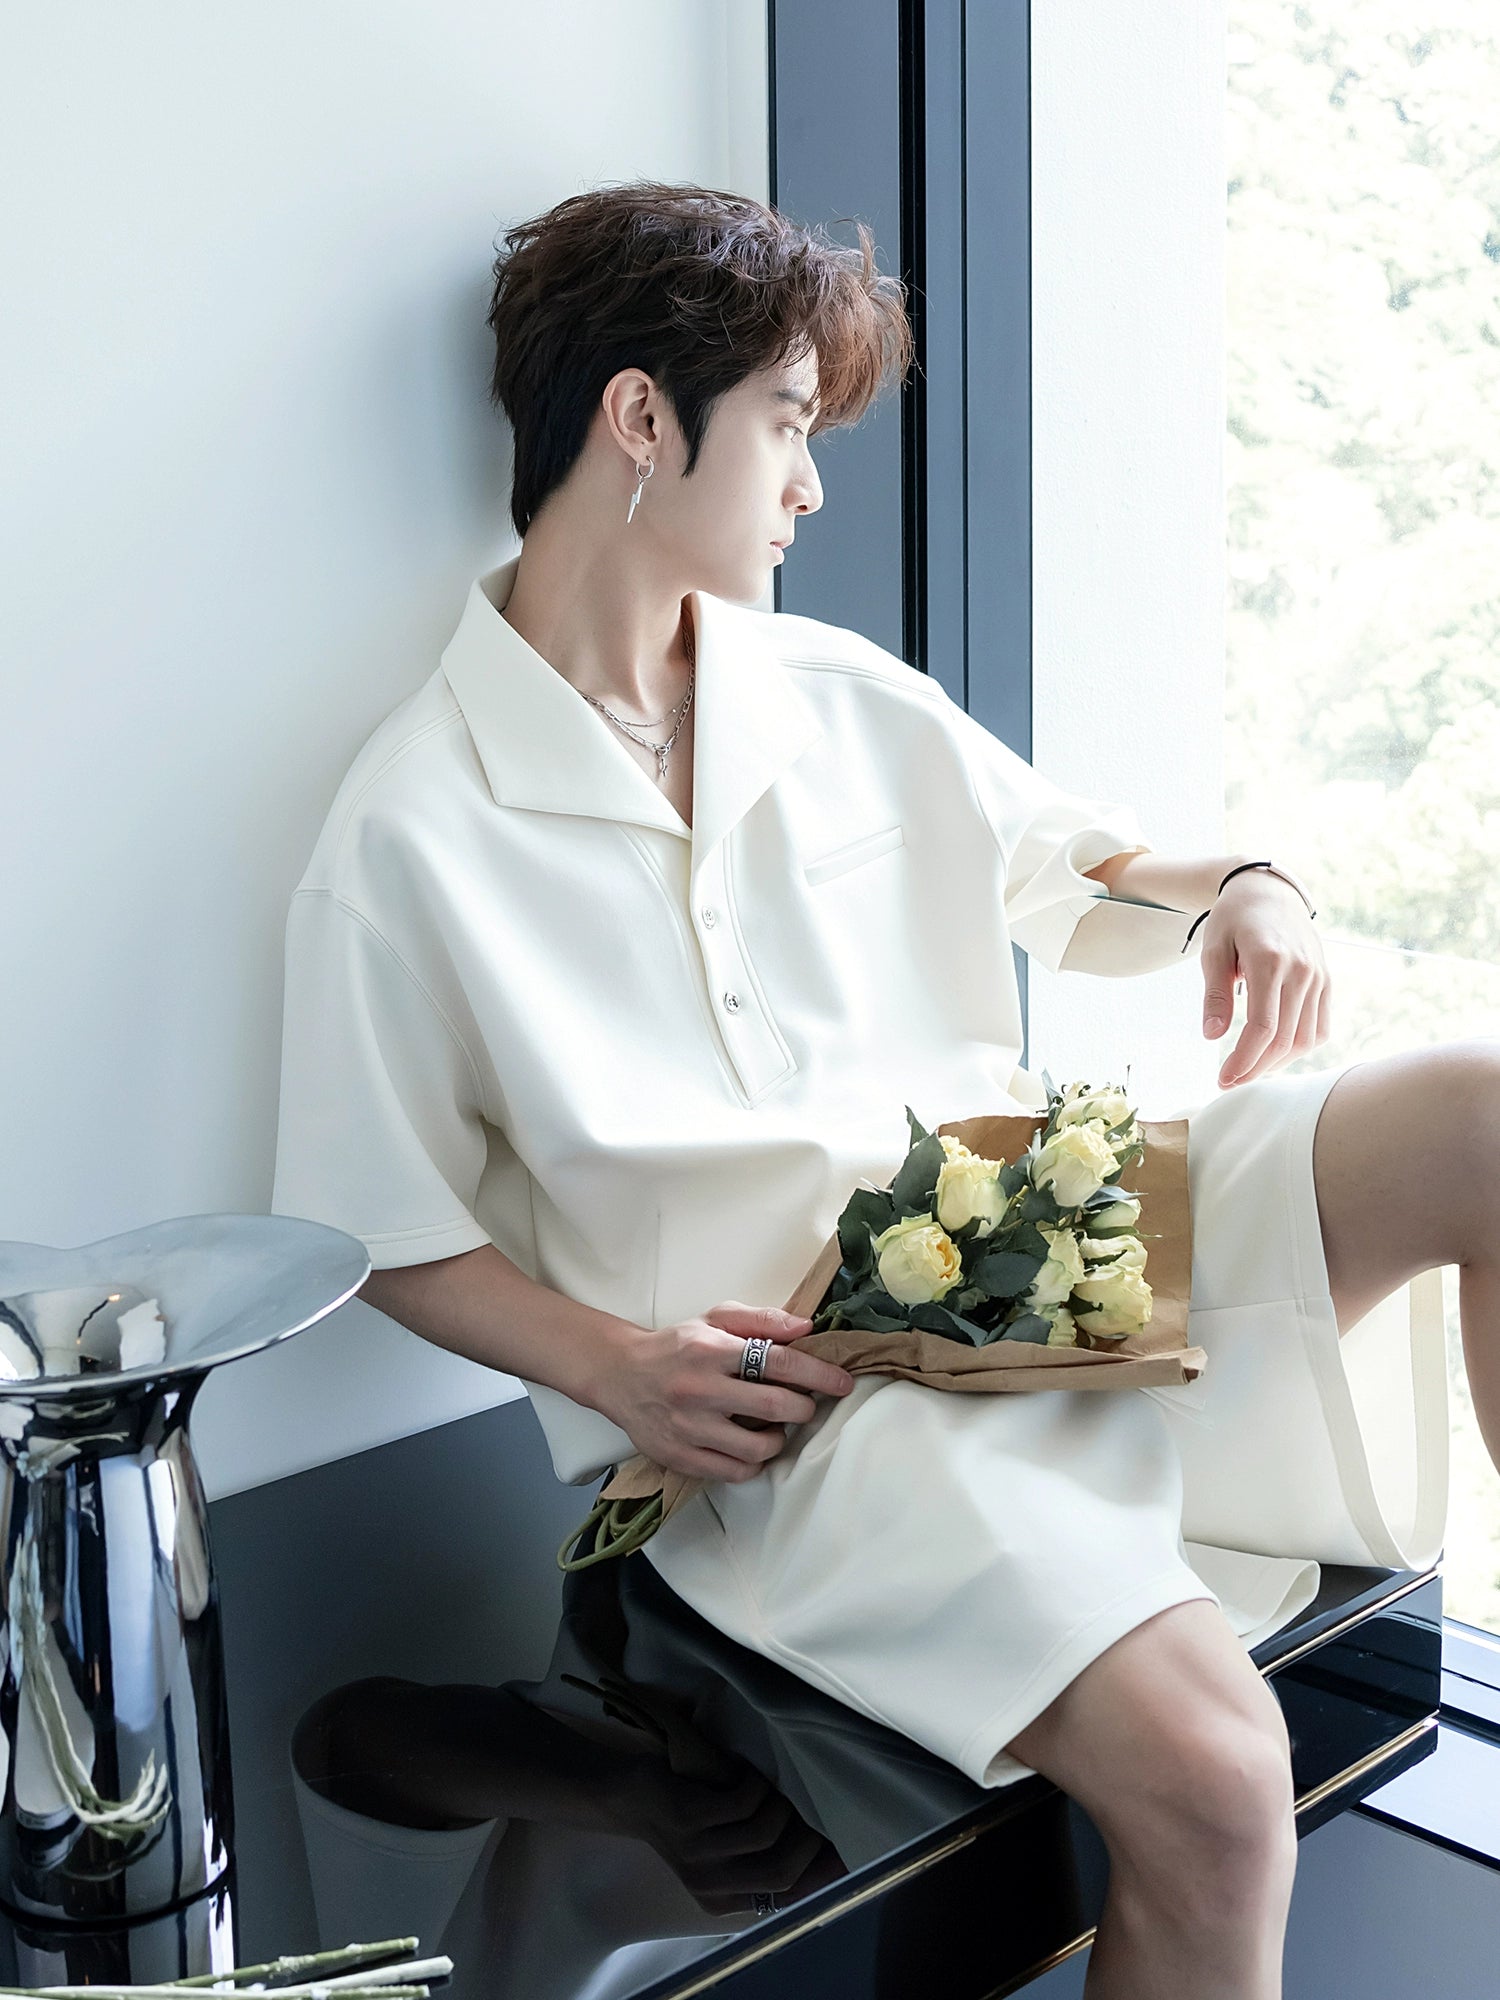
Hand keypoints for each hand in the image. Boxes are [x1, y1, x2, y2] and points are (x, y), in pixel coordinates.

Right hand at [591, 1301, 855, 1483]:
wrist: (620, 1375)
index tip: (842, 1382)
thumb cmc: (678, 1345)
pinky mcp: (680, 1456)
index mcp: (712, 1350)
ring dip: (779, 1439)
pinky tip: (750, 1447)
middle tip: (804, 1405)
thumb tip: (807, 1328)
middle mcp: (700, 1389)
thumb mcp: (715, 1320)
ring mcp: (689, 1427)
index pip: (779, 1362)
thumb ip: (762, 1320)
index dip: (818, 1373)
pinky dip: (754, 1463)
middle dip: (803, 1408)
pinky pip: (735, 1472)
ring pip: (759, 1448)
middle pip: (775, 1407)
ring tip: (772, 1427)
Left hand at [1199, 873, 1330, 1086]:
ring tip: (1250, 1070)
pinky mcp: (1326, 981)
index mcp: (1270, 961)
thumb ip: (1214, 993)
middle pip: (1284, 1039)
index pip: (1263, 1027)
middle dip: (1256, 1068)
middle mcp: (1301, 971)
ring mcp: (1319, 977)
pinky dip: (1300, 1047)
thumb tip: (1212, 1035)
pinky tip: (1275, 1053)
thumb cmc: (1235, 919)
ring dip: (1278, 1063)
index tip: (1224, 1079)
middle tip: (1230, 1081)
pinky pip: (1320, 1027)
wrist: (1270, 892)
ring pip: (1306, 1039)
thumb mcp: (1214, 949)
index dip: (1244, 1060)